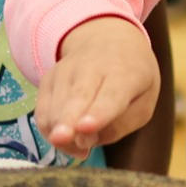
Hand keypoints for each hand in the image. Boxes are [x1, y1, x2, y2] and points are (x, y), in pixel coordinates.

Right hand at [35, 17, 161, 152]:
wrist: (110, 38)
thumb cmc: (132, 77)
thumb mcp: (143, 103)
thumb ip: (120, 126)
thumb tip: (85, 140)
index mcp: (126, 73)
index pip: (111, 95)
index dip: (98, 113)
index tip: (85, 127)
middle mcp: (93, 67)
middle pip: (77, 97)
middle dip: (67, 120)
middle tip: (61, 139)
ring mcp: (66, 70)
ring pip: (55, 106)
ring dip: (61, 133)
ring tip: (80, 148)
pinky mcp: (47, 78)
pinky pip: (41, 111)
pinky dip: (49, 131)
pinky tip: (67, 139)